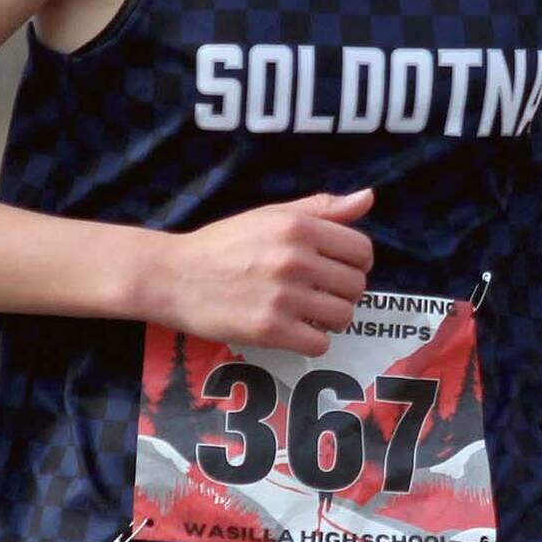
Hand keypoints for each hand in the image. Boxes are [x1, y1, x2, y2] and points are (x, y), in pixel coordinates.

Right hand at [154, 189, 375, 356]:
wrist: (173, 276)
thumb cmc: (224, 243)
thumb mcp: (272, 215)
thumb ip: (322, 208)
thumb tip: (368, 198)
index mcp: (299, 227)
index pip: (362, 250)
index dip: (357, 263)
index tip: (338, 269)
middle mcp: (295, 259)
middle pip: (356, 285)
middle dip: (344, 291)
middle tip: (321, 292)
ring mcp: (283, 297)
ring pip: (343, 316)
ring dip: (331, 318)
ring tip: (309, 312)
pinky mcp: (269, 330)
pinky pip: (319, 344)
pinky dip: (313, 341)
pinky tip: (295, 330)